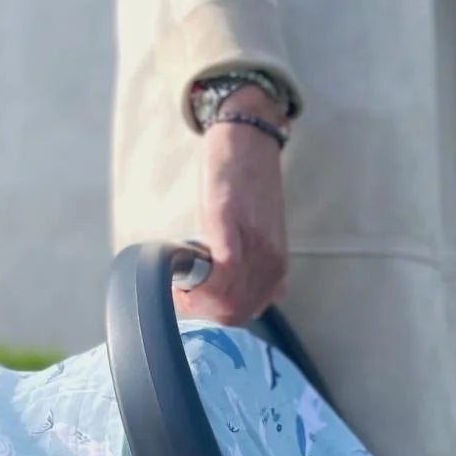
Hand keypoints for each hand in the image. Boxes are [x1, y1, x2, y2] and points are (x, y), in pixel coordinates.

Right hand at [176, 88, 287, 325]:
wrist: (248, 138)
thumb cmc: (246, 186)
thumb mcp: (258, 237)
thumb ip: (253, 269)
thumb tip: (240, 296)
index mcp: (275, 267)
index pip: (245, 314)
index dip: (213, 316)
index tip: (191, 303)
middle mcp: (270, 261)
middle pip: (233, 313)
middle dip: (201, 312)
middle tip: (181, 295)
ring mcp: (253, 243)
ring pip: (225, 300)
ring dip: (195, 298)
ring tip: (179, 283)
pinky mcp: (229, 221)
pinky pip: (222, 270)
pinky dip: (199, 279)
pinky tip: (182, 273)